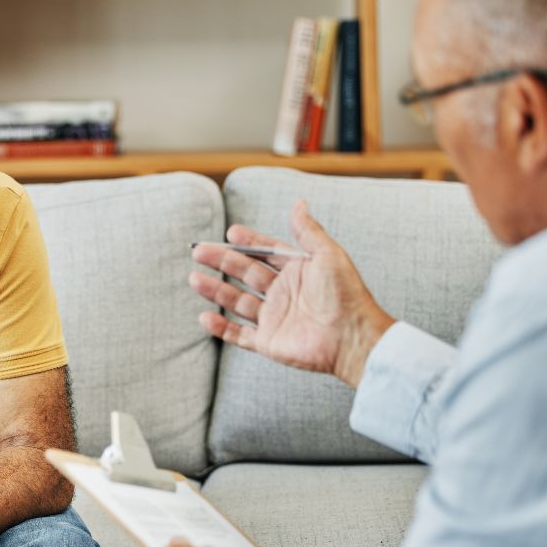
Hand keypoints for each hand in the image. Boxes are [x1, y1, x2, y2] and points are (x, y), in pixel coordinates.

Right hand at [190, 200, 394, 387]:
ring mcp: (274, 319)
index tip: (231, 233)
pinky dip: (221, 328)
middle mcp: (283, 294)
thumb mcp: (328, 254)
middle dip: (222, 262)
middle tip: (200, 251)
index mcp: (297, 271)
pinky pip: (239, 335)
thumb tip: (299, 203)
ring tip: (195, 279)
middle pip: (246, 274)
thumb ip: (308, 230)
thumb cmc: (345, 295)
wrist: (351, 337)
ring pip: (237, 302)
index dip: (249, 243)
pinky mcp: (269, 343)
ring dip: (215, 290)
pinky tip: (205, 316)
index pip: (266, 253)